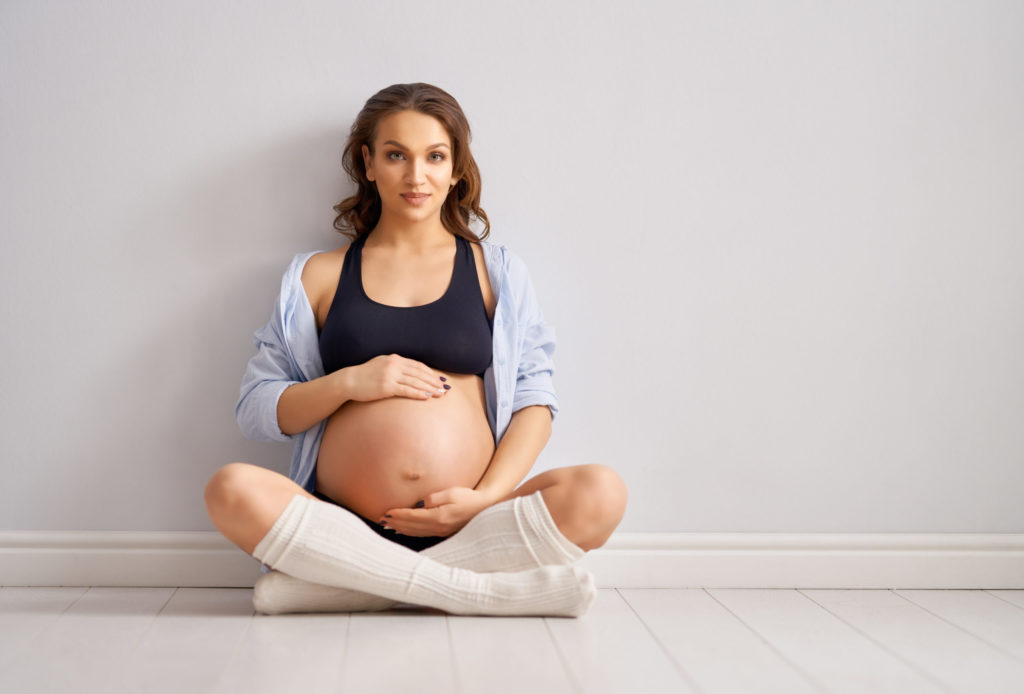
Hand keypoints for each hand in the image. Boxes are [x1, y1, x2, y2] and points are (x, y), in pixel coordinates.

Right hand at [343, 354, 450, 402]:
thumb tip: (409, 371)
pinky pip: (407, 390)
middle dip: (434, 381)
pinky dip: (419, 393)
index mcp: (395, 358)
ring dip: (431, 388)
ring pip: (416, 382)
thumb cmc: (365, 375)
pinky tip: (427, 397)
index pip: (418, 366)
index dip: (431, 373)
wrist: (349, 381)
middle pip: (420, 373)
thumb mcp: (382, 364)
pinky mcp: (387, 386)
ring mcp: (391, 375)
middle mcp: (394, 365)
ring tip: (440, 394)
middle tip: (445, 388)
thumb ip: (395, 366)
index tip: (440, 379)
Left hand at [378, 487, 493, 537]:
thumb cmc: (468, 497)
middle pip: (411, 526)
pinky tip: (403, 530)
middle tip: (381, 519)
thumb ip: (434, 497)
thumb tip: (421, 502)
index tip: (386, 512)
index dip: (398, 514)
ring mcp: (440, 531)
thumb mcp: (452, 493)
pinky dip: (410, 531)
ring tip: (388, 525)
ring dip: (400, 528)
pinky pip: (422, 533)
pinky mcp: (443, 532)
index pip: (413, 516)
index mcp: (439, 517)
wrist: (484, 508)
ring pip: (415, 531)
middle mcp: (438, 527)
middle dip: (395, 522)